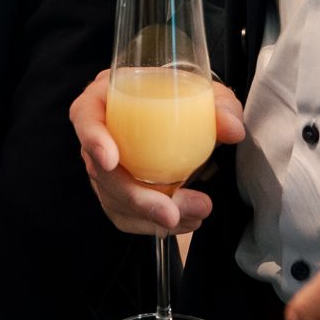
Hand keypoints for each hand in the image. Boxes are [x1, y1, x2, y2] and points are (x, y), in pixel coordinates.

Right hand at [70, 69, 244, 236]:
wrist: (184, 117)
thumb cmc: (185, 97)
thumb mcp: (207, 94)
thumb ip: (220, 107)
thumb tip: (233, 130)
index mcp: (108, 98)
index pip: (86, 117)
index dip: (94, 139)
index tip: (113, 161)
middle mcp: (100, 134)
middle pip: (103, 172)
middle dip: (137, 199)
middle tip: (172, 213)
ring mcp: (104, 167)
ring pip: (114, 200)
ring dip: (151, 217)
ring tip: (195, 215)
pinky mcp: (115, 191)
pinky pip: (123, 215)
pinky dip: (151, 225)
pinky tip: (183, 223)